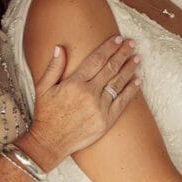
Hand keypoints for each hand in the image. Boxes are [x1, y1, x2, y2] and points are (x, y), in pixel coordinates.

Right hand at [23, 35, 140, 168]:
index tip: (117, 39)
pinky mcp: (106, 121)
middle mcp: (89, 94)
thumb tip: (60, 47)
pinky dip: (131, 90)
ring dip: (130, 69)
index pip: (96, 59)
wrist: (50, 142)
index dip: (109, 47)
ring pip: (119, 83)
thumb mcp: (43, 88)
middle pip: (110, 68)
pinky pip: (122, 102)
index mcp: (74, 83)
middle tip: (131, 43)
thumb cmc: (46, 114)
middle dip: (122, 53)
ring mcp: (99, 108)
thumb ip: (54, 67)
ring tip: (137, 58)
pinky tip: (137, 80)